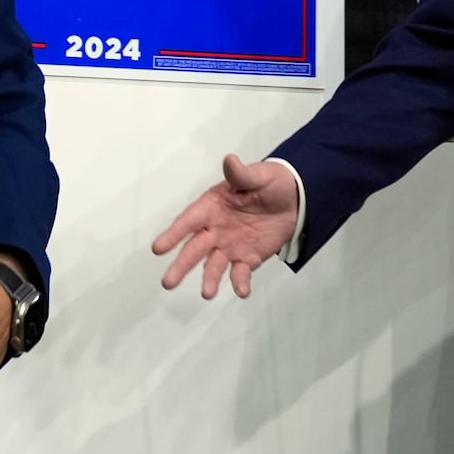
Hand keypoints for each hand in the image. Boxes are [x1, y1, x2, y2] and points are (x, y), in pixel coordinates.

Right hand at [152, 154, 298, 298]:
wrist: (295, 199)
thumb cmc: (270, 183)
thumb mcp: (257, 175)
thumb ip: (241, 174)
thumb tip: (229, 159)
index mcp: (212, 206)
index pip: (189, 220)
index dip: (173, 234)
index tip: (158, 248)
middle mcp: (215, 229)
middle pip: (194, 249)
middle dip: (181, 265)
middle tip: (168, 283)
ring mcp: (230, 246)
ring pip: (213, 265)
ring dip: (209, 279)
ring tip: (207, 293)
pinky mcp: (247, 258)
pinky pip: (240, 273)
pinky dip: (239, 283)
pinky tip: (242, 291)